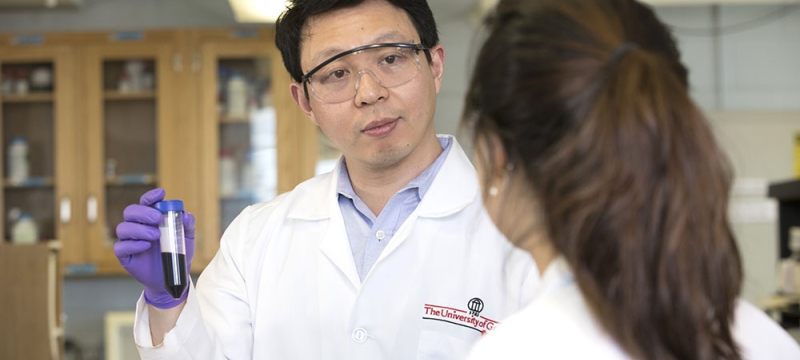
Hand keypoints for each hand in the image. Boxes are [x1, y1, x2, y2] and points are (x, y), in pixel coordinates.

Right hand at [114, 188, 195, 308]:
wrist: (173, 276)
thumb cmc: (178, 254)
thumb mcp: (187, 238)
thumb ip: (187, 225)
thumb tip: (184, 215)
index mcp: (150, 219)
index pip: (146, 203)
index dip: (150, 197)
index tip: (160, 194)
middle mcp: (138, 227)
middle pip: (130, 212)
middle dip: (143, 212)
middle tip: (157, 218)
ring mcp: (130, 241)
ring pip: (123, 228)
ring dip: (139, 229)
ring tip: (156, 235)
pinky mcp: (125, 256)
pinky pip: (121, 247)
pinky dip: (133, 244)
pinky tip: (146, 245)